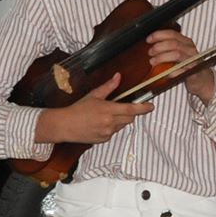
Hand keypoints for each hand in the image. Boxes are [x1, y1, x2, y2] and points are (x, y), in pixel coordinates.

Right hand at [35, 73, 153, 144]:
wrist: (65, 125)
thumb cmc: (77, 109)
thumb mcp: (93, 95)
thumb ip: (108, 86)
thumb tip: (118, 76)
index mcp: (108, 110)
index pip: (131, 110)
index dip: (143, 108)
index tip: (150, 106)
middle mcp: (109, 123)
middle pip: (129, 118)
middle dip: (129, 113)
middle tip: (120, 107)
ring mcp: (107, 133)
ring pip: (121, 126)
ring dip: (119, 120)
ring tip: (104, 115)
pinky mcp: (104, 140)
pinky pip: (113, 132)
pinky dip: (111, 127)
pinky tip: (99, 123)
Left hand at [147, 29, 214, 102]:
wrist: (202, 79)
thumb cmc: (188, 65)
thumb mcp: (180, 53)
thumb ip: (168, 48)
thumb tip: (151, 45)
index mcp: (186, 42)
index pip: (172, 34)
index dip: (159, 35)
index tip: (149, 39)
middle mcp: (190, 49)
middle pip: (173, 44)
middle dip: (158, 47)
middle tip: (150, 52)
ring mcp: (193, 60)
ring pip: (176, 54)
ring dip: (162, 57)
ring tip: (153, 61)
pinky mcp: (193, 72)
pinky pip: (180, 70)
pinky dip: (169, 72)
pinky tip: (164, 74)